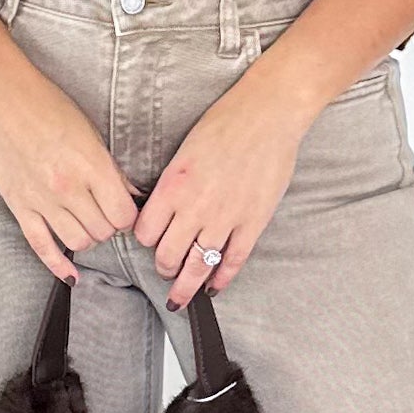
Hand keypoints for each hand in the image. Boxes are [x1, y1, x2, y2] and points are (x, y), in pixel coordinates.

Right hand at [0, 64, 142, 283]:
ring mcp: (41, 201)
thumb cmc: (48, 107)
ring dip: (88, 237)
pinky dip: (58, 264)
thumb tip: (134, 195)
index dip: (128, 216)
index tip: (125, 209)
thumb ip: (112, 170)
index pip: (123, 215)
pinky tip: (71, 275)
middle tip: (105, 212)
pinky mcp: (19, 207)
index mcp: (90, 167)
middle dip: (109, 225)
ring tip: (86, 222)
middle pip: (103, 232)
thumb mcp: (91, 133)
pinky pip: (41, 246)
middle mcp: (67, 189)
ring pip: (78, 242)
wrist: (1, 100)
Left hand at [133, 68, 307, 308]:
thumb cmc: (226, 123)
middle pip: (168, 255)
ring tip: (181, 297)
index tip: (149, 242)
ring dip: (186, 285)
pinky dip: (222, 279)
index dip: (145, 240)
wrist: (268, 115)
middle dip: (163, 267)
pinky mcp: (253, 223)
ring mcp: (226, 219)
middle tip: (165, 271)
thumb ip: (173, 184)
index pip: (145, 232)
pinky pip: (233, 261)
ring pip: (198, 266)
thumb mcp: (184, 151)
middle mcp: (195, 208)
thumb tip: (164, 207)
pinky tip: (215, 287)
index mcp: (173, 187)